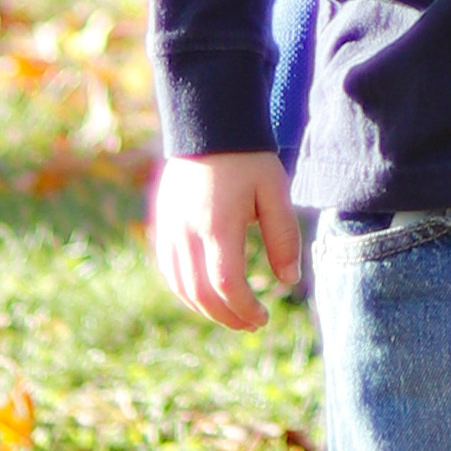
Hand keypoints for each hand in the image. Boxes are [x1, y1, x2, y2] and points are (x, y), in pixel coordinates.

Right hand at [151, 149, 301, 326]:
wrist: (209, 127)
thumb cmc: (248, 160)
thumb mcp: (275, 192)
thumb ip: (283, 237)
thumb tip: (289, 280)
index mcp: (217, 224)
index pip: (226, 284)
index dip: (244, 309)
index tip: (263, 317)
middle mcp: (187, 232)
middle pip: (201, 294)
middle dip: (227, 316)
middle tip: (251, 323)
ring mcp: (169, 230)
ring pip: (181, 287)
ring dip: (206, 309)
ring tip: (233, 314)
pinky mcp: (161, 226)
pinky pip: (169, 271)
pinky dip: (187, 291)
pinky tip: (208, 295)